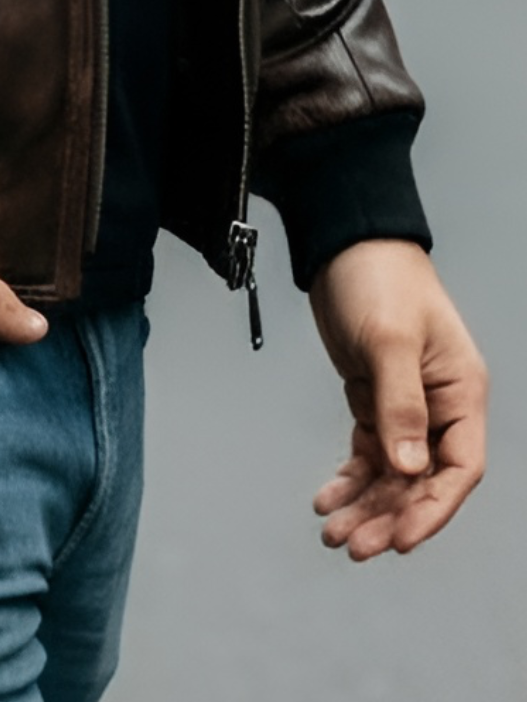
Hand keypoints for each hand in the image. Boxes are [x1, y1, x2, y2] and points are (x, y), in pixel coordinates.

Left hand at [309, 239, 486, 559]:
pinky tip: (327, 497)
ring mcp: (406, 406)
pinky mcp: (373, 400)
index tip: (400, 539)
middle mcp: (438, 406)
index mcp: (461, 393)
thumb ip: (400, 404)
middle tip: (353, 544)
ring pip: (391, 474)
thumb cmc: (380, 277)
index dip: (432, 511)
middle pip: (421, 482)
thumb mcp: (390, 339)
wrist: (346, 244)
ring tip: (333, 532)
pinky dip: (348, 478)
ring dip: (365, 505)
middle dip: (389, 516)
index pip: (458, 469)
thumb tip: (409, 467)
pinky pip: (367, 453)